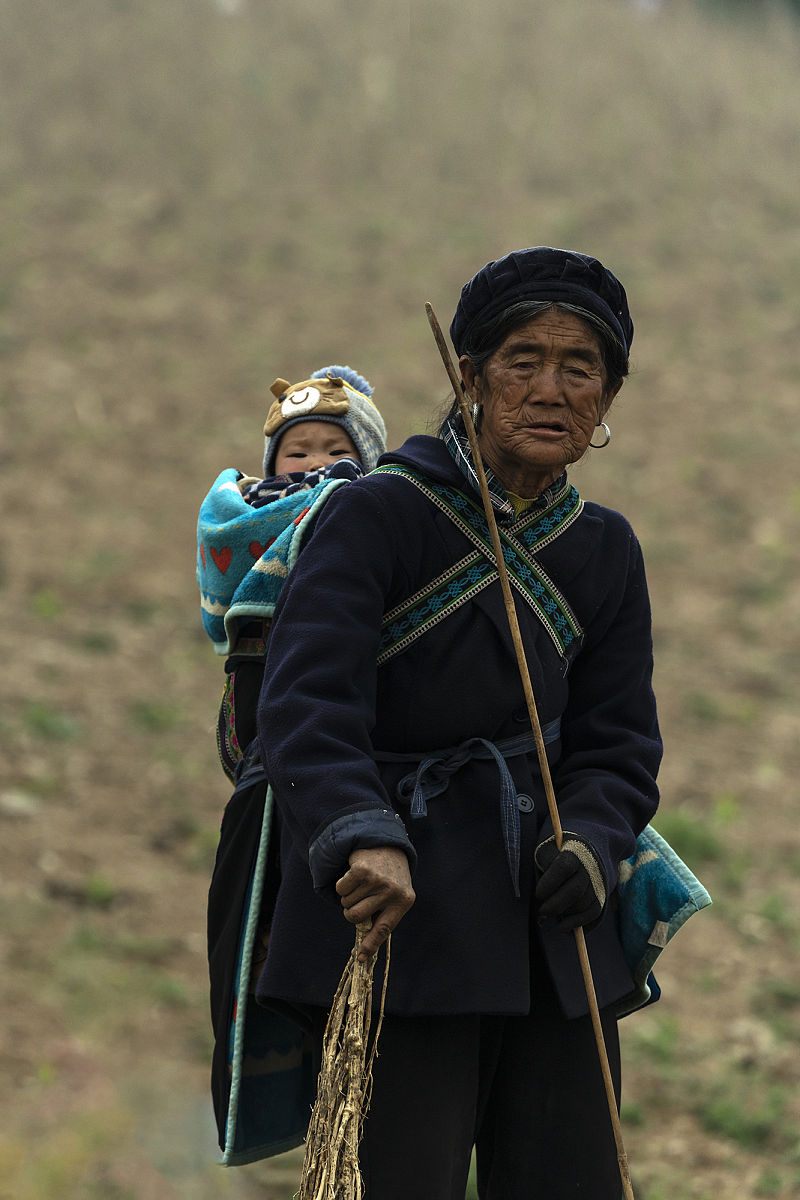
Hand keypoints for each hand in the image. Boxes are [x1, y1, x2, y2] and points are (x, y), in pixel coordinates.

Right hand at [336, 846, 414, 961]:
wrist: (387, 844)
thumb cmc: (389, 876)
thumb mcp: (395, 895)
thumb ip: (382, 915)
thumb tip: (363, 947)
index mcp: (403, 902)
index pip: (384, 929)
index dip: (370, 945)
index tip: (361, 958)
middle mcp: (392, 891)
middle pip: (357, 917)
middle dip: (351, 912)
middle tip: (356, 902)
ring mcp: (377, 880)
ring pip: (347, 902)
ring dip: (348, 896)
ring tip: (360, 884)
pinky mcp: (362, 869)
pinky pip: (341, 889)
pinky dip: (342, 884)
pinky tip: (354, 875)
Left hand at [535, 834, 606, 931]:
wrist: (584, 853)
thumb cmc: (556, 855)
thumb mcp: (547, 852)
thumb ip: (542, 866)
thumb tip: (541, 896)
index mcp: (573, 853)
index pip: (563, 867)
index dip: (549, 883)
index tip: (538, 894)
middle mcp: (589, 868)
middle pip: (575, 890)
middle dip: (555, 904)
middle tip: (541, 911)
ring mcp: (598, 883)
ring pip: (582, 904)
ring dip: (564, 914)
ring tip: (549, 913)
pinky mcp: (601, 897)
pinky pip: (591, 914)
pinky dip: (575, 923)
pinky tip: (561, 927)